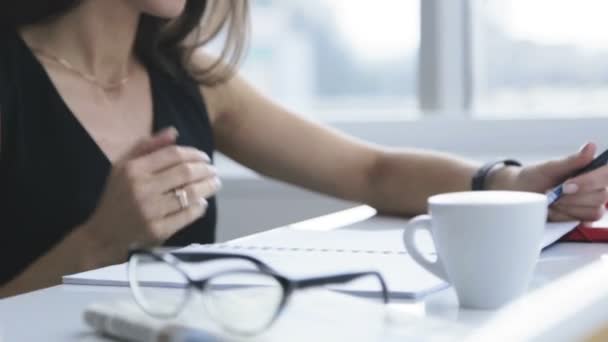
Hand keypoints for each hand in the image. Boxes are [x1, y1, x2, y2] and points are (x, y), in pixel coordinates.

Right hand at [82, 127, 220, 261]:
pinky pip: (187, 215)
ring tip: (215, 183)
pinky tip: (202, 203)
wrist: (103, 234)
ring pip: (190, 194)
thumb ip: (147, 146)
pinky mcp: (158, 230)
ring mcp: (150, 211)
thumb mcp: (123, 166)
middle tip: (214, 171)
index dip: (194, 154)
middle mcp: (141, 188)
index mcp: (133, 169)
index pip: (173, 154)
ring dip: (208, 187)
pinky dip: (199, 207)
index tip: (205, 157)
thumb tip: (173, 132)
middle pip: (186, 173)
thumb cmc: (116, 195)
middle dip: (206, 170)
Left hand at [493, 143, 607, 221]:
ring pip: (593, 211)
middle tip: (551, 192)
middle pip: (601, 196)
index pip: (606, 174)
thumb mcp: (549, 168)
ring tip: (550, 201)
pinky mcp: (581, 218)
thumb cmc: (534, 177)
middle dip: (572, 197)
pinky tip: (552, 210)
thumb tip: (590, 146)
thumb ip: (571, 161)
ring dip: (567, 208)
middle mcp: (595, 187)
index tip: (566, 185)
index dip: (590, 182)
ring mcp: (589, 204)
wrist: (519, 194)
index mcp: (591, 170)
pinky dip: (564, 216)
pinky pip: (582, 221)